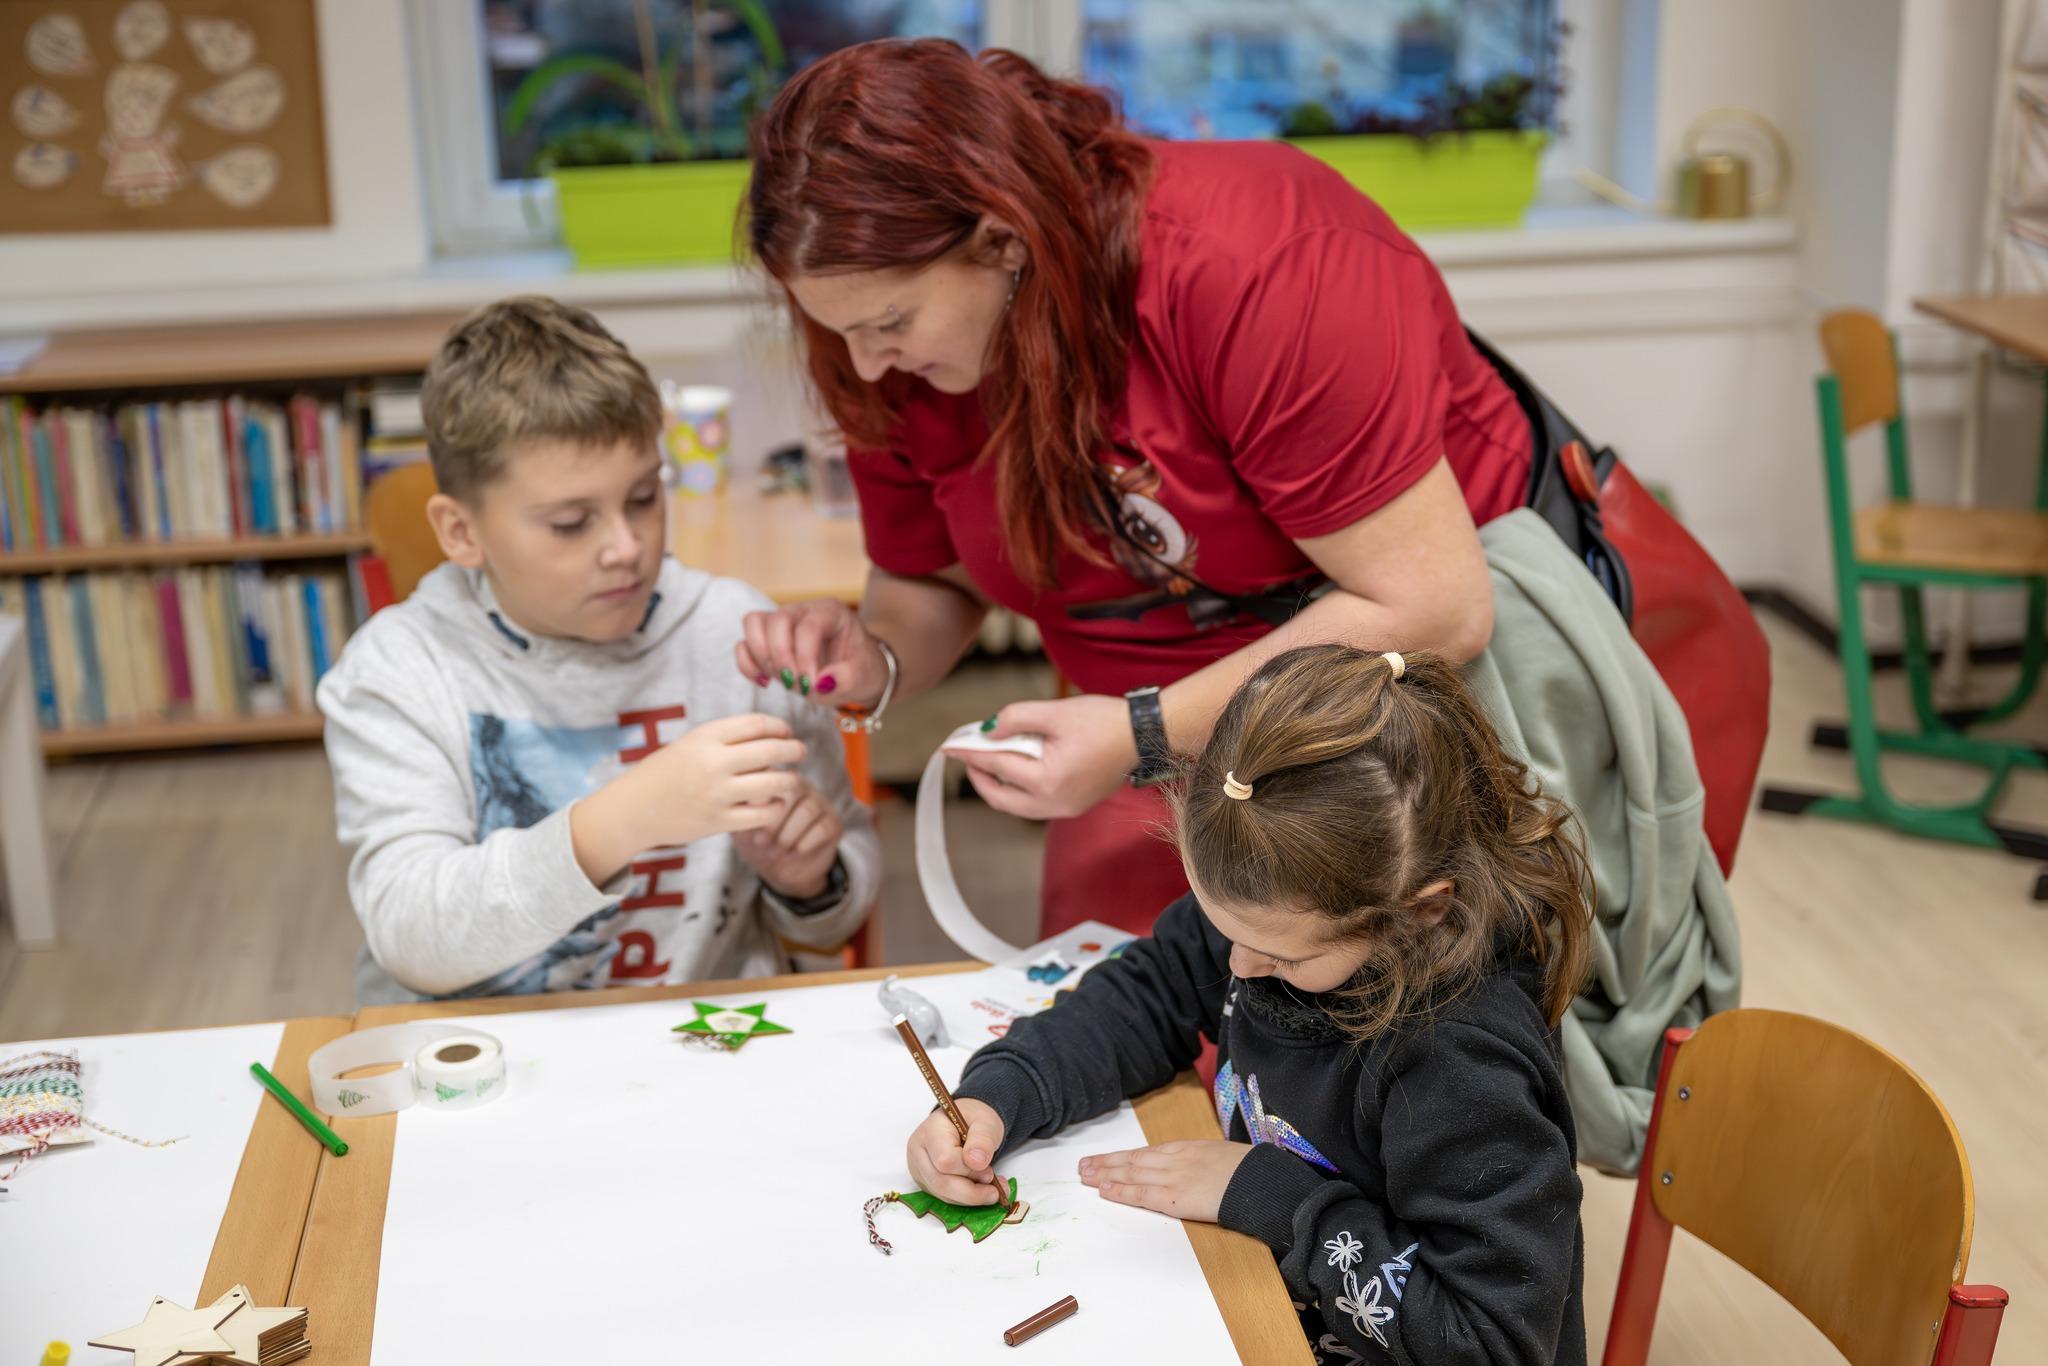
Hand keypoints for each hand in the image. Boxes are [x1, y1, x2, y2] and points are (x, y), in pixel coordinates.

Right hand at [629, 713, 807, 847]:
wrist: (633, 808)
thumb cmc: (664, 773)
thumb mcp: (690, 745)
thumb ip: (726, 742)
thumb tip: (772, 740)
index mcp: (705, 737)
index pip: (756, 724)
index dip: (779, 726)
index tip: (786, 732)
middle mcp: (713, 762)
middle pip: (771, 750)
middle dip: (793, 750)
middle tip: (801, 751)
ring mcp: (717, 793)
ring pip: (773, 783)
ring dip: (791, 781)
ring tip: (793, 780)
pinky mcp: (719, 821)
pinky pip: (762, 814)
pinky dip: (775, 807)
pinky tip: (775, 804)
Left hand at [734, 779, 841, 898]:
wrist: (780, 871)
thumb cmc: (758, 842)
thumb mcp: (742, 827)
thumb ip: (741, 811)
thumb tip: (743, 796)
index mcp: (775, 780)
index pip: (772, 774)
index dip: (762, 794)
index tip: (751, 815)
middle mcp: (800, 785)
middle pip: (793, 788)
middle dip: (774, 819)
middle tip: (760, 841)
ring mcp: (819, 802)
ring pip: (808, 809)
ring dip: (789, 834)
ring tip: (777, 849)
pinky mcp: (833, 822)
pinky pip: (822, 827)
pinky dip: (805, 843)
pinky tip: (795, 851)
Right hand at [736, 599, 886, 706]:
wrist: (852, 673)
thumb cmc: (859, 669)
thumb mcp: (863, 677)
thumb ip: (846, 679)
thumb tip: (819, 682)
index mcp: (830, 612)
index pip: (809, 626)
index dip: (805, 657)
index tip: (811, 685)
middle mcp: (802, 611)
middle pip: (777, 620)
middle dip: (781, 656)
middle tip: (795, 684)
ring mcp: (781, 622)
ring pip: (753, 623)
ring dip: (761, 656)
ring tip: (780, 680)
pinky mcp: (765, 639)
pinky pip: (743, 643)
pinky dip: (747, 664)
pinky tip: (765, 682)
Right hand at [905, 1098, 1008, 1206]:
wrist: (964, 1121)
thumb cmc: (973, 1119)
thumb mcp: (985, 1122)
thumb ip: (983, 1139)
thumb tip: (977, 1162)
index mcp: (930, 1132)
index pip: (945, 1161)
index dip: (969, 1171)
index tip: (990, 1172)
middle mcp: (918, 1152)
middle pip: (940, 1182)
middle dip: (972, 1192)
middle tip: (996, 1191)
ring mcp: (919, 1169)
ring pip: (942, 1194)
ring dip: (971, 1198)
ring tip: (993, 1191)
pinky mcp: (926, 1182)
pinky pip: (944, 1197)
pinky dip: (965, 1198)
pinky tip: (981, 1191)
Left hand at [947, 694, 1135, 819]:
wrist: (1144, 734)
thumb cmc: (1103, 721)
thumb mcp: (1055, 711)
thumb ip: (1015, 719)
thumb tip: (989, 732)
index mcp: (1047, 780)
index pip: (997, 767)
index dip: (970, 754)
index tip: (950, 745)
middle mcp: (1054, 803)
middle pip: (1001, 798)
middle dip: (980, 776)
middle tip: (967, 755)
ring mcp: (1066, 809)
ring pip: (1017, 805)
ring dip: (999, 784)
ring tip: (990, 759)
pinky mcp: (1075, 806)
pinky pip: (1035, 803)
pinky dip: (1020, 787)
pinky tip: (1017, 766)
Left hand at [1078, 1140, 1253, 1222]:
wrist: (1261, 1180)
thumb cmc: (1250, 1171)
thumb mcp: (1222, 1157)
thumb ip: (1203, 1162)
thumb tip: (1197, 1170)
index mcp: (1188, 1148)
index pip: (1147, 1152)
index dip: (1123, 1156)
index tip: (1105, 1157)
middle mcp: (1175, 1159)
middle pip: (1133, 1160)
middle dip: (1107, 1163)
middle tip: (1083, 1165)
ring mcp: (1174, 1177)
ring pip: (1132, 1174)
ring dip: (1106, 1174)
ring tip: (1085, 1175)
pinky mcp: (1175, 1197)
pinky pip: (1142, 1194)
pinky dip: (1122, 1191)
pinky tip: (1105, 1189)